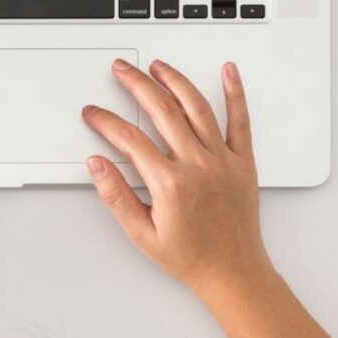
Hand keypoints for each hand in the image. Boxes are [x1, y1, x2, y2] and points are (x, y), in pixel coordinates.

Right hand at [83, 59, 273, 297]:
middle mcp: (198, 166)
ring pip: (197, 108)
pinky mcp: (243, 162)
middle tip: (121, 69)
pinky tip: (228, 72)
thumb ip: (116, 195)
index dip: (106, 121)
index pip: (129, 140)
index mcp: (170, 184)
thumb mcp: (141, 234)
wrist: (233, 272)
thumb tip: (97, 164)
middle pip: (162, 111)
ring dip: (175, 81)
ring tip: (158, 66)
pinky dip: (235, 93)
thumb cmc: (189, 257)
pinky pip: (240, 121)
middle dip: (137, 84)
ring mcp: (223, 161)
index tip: (94, 113)